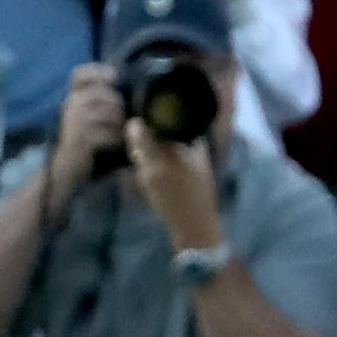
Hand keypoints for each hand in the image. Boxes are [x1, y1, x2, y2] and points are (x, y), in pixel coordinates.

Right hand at [45, 63, 125, 195]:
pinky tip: (118, 143)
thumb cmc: (83, 139)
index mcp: (73, 96)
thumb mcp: (90, 115)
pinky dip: (115, 138)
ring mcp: (72, 122)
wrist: (66, 167)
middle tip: (123, 117)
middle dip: (118, 104)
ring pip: (105, 113)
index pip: (79, 74)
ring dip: (118, 122)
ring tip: (122, 131)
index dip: (98, 71)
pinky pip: (104, 133)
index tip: (116, 77)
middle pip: (101, 93)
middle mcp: (70, 105)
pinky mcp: (78, 140)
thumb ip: (102, 100)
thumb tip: (125, 87)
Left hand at [127, 116, 224, 249]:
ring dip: (141, 144)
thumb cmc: (202, 190)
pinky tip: (157, 158)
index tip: (147, 114)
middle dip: (139, 130)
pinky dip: (145, 157)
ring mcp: (143, 175)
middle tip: (148, 123)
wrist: (192, 222)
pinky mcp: (141, 184)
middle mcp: (149, 163)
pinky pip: (139, 163)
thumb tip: (187, 126)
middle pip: (134, 139)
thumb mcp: (202, 161)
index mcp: (166, 154)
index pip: (140, 131)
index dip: (141, 121)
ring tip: (154, 139)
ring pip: (135, 151)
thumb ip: (192, 141)